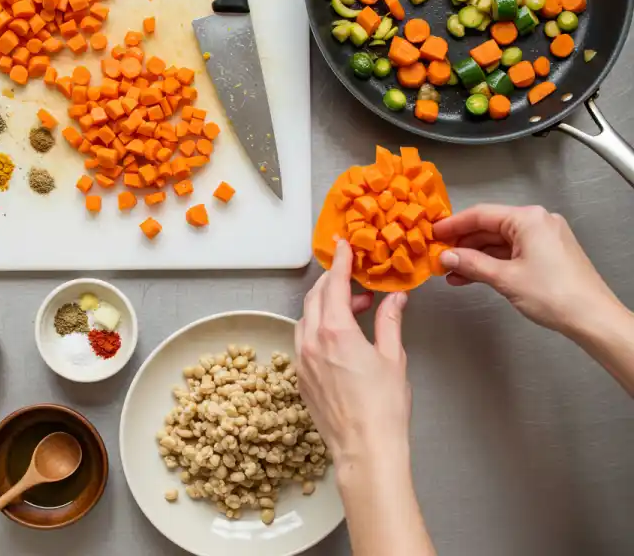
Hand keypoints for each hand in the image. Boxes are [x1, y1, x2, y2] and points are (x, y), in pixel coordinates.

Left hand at [295, 240, 411, 467]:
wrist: (365, 450)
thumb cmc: (383, 409)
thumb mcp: (394, 358)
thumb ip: (390, 321)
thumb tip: (395, 299)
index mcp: (335, 331)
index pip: (335, 284)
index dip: (341, 262)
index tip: (344, 246)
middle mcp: (312, 342)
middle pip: (315, 297)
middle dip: (333, 282)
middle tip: (355, 279)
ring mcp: (302, 360)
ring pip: (306, 318)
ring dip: (326, 306)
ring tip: (355, 311)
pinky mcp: (300, 378)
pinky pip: (303, 340)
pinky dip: (318, 328)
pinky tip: (339, 337)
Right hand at [434, 204, 624, 337]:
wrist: (592, 318)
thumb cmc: (554, 294)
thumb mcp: (504, 277)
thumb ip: (471, 263)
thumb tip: (446, 256)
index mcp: (528, 219)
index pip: (481, 215)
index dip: (453, 225)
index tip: (433, 234)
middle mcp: (537, 222)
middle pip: (489, 228)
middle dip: (463, 244)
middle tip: (439, 257)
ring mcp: (543, 239)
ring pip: (499, 243)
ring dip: (475, 257)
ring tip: (451, 272)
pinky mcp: (546, 255)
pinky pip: (511, 253)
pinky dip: (491, 264)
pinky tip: (471, 277)